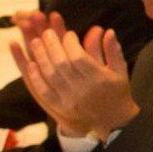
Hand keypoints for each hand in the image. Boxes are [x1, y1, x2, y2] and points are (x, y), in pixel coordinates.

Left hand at [10, 17, 135, 139]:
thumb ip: (113, 50)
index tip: (68, 34)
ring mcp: (70, 100)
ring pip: (50, 75)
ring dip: (41, 57)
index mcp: (99, 79)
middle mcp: (83, 89)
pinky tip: (32, 64)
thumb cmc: (117, 91)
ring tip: (35, 42)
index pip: (79, 57)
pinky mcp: (61, 108)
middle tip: (47, 32)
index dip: (70, 43)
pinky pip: (45, 91)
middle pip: (62, 64)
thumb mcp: (120, 70)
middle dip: (52, 45)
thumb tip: (109, 31)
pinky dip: (37, 77)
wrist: (113, 120)